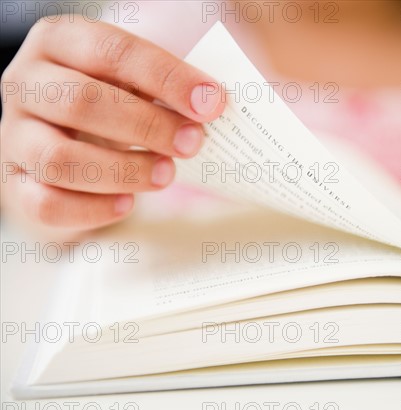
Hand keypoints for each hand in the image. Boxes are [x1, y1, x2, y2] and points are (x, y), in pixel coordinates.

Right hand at [0, 16, 224, 232]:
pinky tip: (128, 203)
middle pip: (82, 102)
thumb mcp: (133, 77)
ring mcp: (14, 135)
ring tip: (166, 174)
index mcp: (59, 41)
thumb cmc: (112, 100)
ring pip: (60, 160)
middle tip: (192, 142)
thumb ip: (165, 83)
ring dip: (124, 171)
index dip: (166, 78)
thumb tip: (212, 103)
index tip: (210, 103)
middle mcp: (26, 83)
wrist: (66, 138)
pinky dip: (94, 208)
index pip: (112, 52)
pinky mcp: (16, 183)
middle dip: (148, 126)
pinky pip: (47, 204)